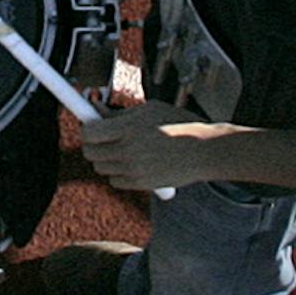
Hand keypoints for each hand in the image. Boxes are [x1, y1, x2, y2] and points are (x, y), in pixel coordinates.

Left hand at [81, 99, 234, 189]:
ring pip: (100, 167)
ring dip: (106, 159)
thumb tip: (94, 111)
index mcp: (130, 128)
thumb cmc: (180, 125)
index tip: (93, 126)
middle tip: (105, 139)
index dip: (88, 129)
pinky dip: (118, 173)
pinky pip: (114, 180)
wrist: (207, 150)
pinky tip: (133, 164)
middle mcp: (129, 150)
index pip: (89, 133)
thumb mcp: (150, 110)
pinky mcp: (141, 184)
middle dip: (94, 144)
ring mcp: (135, 169)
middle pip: (90, 152)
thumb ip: (119, 114)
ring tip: (124, 150)